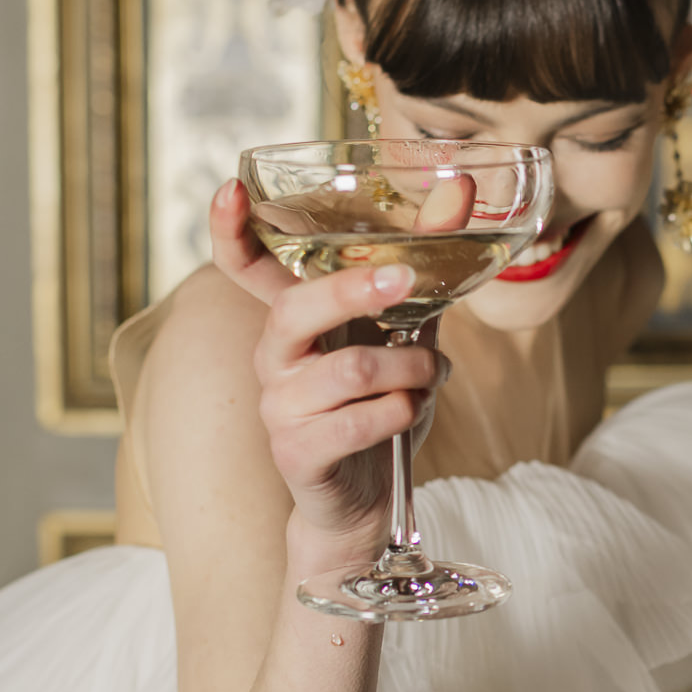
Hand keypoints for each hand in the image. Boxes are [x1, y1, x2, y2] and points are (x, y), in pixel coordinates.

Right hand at [209, 180, 448, 543]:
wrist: (369, 503)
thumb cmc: (382, 410)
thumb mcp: (408, 336)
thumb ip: (426, 275)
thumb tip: (461, 193)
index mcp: (294, 322)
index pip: (246, 268)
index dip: (230, 231)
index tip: (230, 188)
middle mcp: (274, 358)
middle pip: (297, 308)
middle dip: (354, 290)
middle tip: (404, 280)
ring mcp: (279, 407)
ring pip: (349, 369)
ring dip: (408, 366)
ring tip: (431, 373)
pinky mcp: (297, 452)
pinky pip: (356, 421)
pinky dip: (400, 411)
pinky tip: (411, 410)